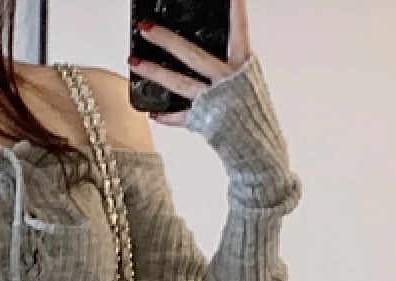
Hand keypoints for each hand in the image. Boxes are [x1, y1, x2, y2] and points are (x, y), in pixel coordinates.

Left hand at [129, 1, 251, 125]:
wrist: (260, 151)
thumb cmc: (254, 116)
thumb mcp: (248, 82)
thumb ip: (229, 66)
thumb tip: (202, 53)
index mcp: (243, 67)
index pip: (237, 29)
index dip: (233, 10)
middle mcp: (227, 81)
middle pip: (192, 55)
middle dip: (166, 39)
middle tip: (145, 27)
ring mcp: (214, 102)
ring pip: (179, 83)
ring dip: (154, 71)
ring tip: (134, 61)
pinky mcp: (205, 123)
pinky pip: (181, 117)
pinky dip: (166, 115)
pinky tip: (152, 110)